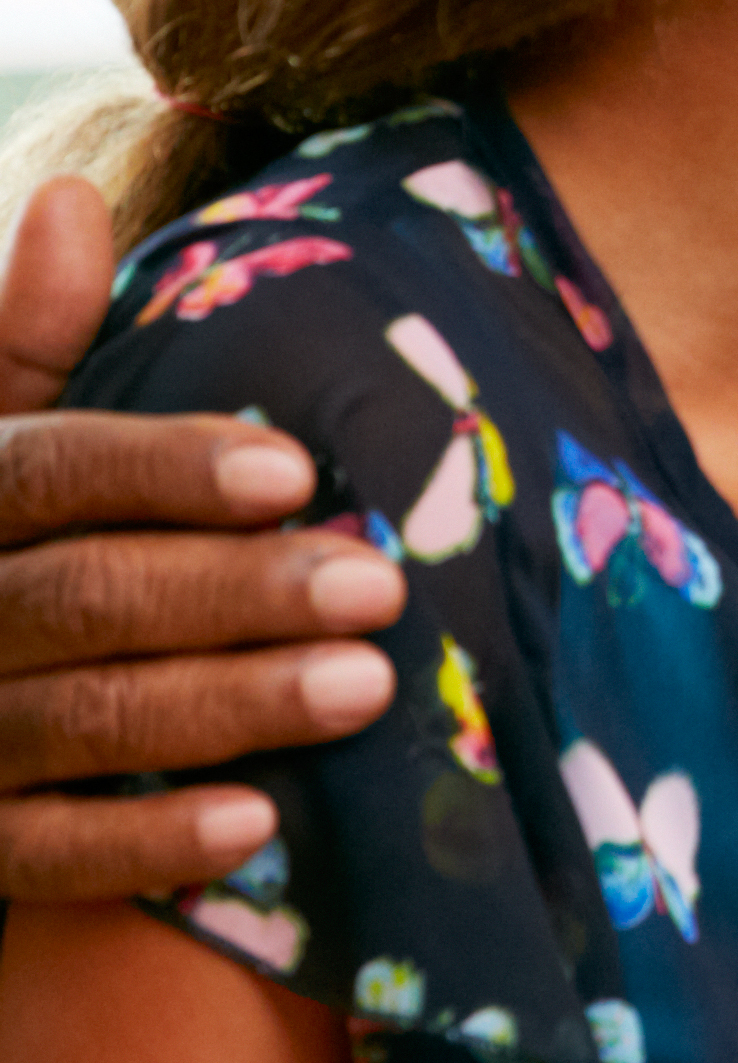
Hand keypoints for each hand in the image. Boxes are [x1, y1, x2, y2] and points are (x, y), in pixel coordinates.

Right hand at [0, 175, 407, 898]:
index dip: (161, 467)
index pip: (42, 472)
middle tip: (378, 588)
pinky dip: (147, 843)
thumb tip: (73, 205)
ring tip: (367, 687)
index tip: (295, 471)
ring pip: (78, 721)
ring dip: (226, 705)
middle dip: (231, 593)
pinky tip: (259, 825)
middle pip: (78, 598)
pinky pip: (43, 857)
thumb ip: (32, 345)